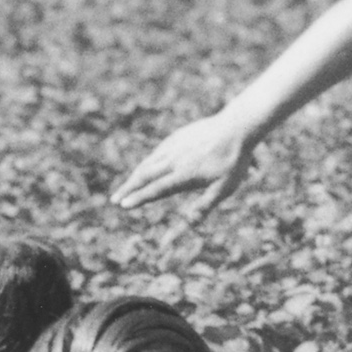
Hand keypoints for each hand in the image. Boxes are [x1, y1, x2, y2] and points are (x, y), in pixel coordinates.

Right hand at [110, 111, 260, 218]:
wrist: (237, 127)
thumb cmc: (233, 161)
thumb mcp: (224, 187)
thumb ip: (206, 205)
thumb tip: (191, 224)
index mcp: (184, 175)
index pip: (156, 189)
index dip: (139, 198)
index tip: (124, 205)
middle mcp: (175, 160)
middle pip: (145, 176)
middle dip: (128, 189)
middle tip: (115, 200)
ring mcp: (174, 147)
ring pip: (148, 163)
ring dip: (135, 176)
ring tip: (126, 187)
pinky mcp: (177, 137)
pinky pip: (157, 152)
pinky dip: (147, 162)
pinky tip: (145, 167)